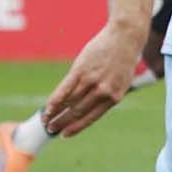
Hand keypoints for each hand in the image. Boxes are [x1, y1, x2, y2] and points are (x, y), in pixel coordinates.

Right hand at [42, 20, 143, 136]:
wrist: (125, 37)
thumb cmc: (122, 60)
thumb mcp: (120, 81)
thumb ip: (106, 94)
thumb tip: (87, 106)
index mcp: (114, 97)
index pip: (92, 117)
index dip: (77, 127)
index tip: (65, 134)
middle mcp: (103, 91)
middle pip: (78, 111)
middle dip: (63, 122)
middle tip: (51, 129)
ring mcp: (91, 80)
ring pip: (70, 102)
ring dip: (56, 113)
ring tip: (46, 120)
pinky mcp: (81, 69)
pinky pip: (65, 88)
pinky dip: (55, 99)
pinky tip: (48, 107)